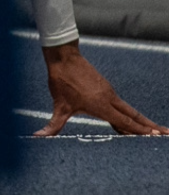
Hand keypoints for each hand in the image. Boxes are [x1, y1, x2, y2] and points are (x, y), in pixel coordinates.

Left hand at [38, 41, 167, 135]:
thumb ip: (53, 124)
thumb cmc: (62, 81)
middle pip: (134, 116)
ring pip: (128, 109)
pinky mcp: (105, 88)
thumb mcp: (58, 105)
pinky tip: (129, 119)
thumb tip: (38, 136)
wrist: (64, 57)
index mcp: (101, 106)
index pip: (125, 122)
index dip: (139, 130)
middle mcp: (109, 99)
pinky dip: (129, 113)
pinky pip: (121, 104)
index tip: (155, 136)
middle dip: (150, 126)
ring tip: (154, 129)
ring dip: (141, 120)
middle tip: (166, 133)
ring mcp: (109, 93)